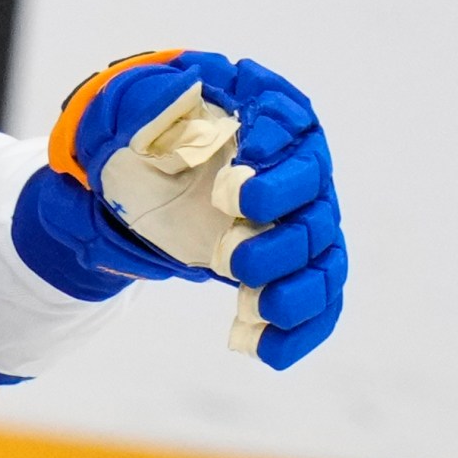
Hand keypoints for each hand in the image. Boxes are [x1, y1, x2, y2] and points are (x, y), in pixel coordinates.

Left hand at [44, 49, 345, 368]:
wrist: (147, 178)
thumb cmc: (151, 133)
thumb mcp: (137, 109)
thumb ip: (150, 103)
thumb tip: (161, 102)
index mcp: (270, 124)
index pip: (291, 139)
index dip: (274, 168)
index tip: (237, 187)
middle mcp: (298, 174)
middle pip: (313, 210)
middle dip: (281, 239)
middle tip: (236, 256)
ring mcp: (298, 223)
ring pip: (321, 261)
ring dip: (297, 290)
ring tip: (260, 308)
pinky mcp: (288, 267)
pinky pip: (313, 301)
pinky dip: (297, 331)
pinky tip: (267, 355)